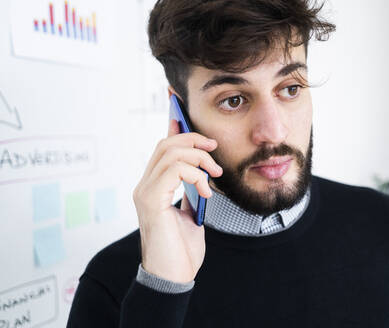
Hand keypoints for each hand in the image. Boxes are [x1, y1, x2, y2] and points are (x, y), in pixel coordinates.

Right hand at [132, 119, 221, 282]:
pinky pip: (173, 170)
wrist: (175, 277)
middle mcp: (144, 186)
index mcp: (154, 187)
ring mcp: (145, 192)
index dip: (174, 128)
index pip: (162, 149)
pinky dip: (194, 174)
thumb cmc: (182, 250)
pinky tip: (206, 190)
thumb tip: (201, 175)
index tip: (186, 114)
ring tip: (214, 175)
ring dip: (198, 158)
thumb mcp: (191, 214)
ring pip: (169, 153)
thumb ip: (191, 193)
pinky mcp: (150, 201)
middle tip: (214, 150)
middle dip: (193, 140)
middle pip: (165, 145)